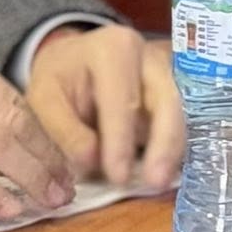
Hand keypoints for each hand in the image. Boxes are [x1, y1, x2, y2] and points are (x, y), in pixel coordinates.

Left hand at [26, 23, 183, 189]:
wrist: (76, 61)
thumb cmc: (60, 78)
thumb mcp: (45, 97)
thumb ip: (65, 129)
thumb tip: (92, 161)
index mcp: (113, 49)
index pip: (122, 98)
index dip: (120, 140)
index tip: (117, 175)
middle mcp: (151, 58)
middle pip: (166, 103)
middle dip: (163, 145)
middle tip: (154, 182)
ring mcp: (172, 76)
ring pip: (183, 114)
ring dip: (174, 151)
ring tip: (161, 183)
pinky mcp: (181, 95)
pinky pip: (187, 123)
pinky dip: (177, 150)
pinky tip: (169, 173)